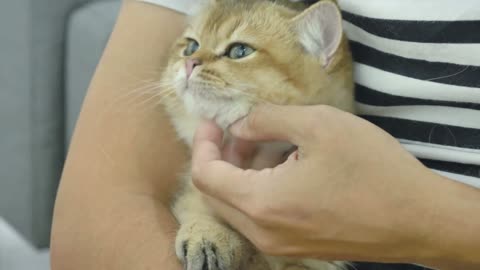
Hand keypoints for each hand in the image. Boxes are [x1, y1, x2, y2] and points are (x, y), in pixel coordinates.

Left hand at [191, 104, 448, 263]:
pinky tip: (282, 168)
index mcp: (262, 203)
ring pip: (236, 208)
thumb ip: (267, 119)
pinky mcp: (296, 248)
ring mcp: (279, 246)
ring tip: (263, 145)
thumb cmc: (371, 169)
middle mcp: (262, 233)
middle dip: (219, 158)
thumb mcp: (319, 125)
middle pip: (215, 194)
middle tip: (239, 131)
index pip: (206, 175)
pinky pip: (259, 219)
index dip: (203, 144)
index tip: (214, 121)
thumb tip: (241, 125)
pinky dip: (257, 191)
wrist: (418, 219)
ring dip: (238, 174)